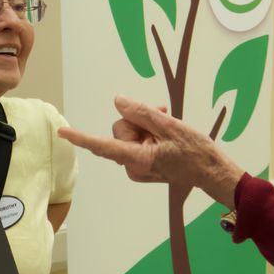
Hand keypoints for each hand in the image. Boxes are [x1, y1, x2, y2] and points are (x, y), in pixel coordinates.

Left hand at [59, 95, 244, 206]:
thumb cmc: (196, 152)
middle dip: (139, 121)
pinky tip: (165, 135)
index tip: (62, 133)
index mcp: (138, 158)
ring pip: (128, 134)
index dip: (81, 137)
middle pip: (120, 130)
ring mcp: (137, 168)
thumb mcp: (170, 126)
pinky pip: (136, 142)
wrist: (212, 172)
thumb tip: (118, 101)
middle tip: (163, 119)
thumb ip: (141, 113)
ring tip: (168, 127)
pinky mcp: (142, 166)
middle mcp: (133, 166)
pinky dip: (148, 134)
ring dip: (146, 126)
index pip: (103, 145)